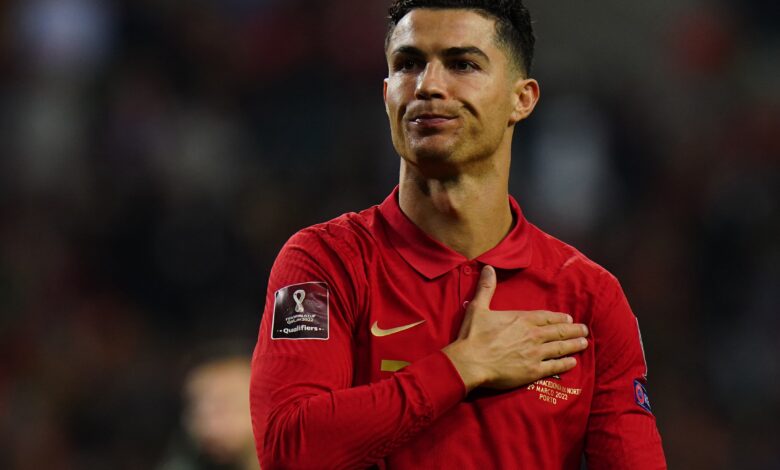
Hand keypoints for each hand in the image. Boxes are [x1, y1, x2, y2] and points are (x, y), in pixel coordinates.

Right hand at [442, 265, 588, 391]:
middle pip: (558, 331)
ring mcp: (535, 353)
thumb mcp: (478, 307)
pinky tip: (573, 362)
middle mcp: (533, 335)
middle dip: (573, 330)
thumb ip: (486, 288)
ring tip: (584, 343)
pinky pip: (555, 366)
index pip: (546, 317)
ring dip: (574, 345)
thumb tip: (489, 267)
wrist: (470, 362)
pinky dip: (565, 363)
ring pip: (561, 347)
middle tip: (584, 330)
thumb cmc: (473, 335)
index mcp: (522, 319)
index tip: (569, 318)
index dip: (559, 318)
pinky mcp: (533, 371)